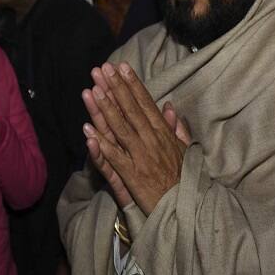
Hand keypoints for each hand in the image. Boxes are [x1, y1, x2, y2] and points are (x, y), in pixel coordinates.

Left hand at [83, 62, 187, 215]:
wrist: (186, 207)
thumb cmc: (185, 178)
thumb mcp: (185, 149)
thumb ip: (176, 127)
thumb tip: (170, 107)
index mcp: (163, 133)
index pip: (146, 103)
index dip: (133, 84)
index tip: (123, 67)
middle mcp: (152, 140)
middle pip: (131, 109)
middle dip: (116, 87)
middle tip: (104, 68)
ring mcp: (141, 157)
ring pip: (120, 128)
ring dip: (106, 108)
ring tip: (94, 89)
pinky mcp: (132, 175)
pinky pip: (114, 157)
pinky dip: (101, 143)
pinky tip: (88, 130)